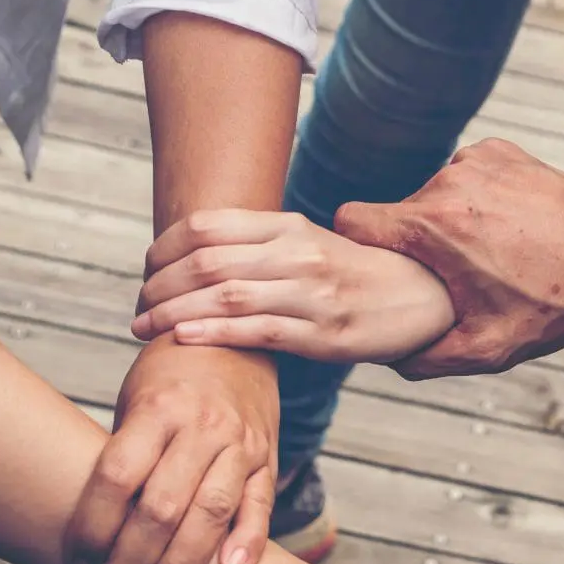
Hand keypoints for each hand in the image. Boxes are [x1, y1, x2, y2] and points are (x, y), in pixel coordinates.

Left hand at [65, 339, 276, 563]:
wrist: (235, 342)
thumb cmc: (173, 376)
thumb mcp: (137, 399)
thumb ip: (128, 455)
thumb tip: (97, 527)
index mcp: (159, 409)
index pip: (117, 479)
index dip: (92, 528)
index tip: (77, 561)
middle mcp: (203, 427)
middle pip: (161, 507)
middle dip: (130, 560)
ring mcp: (241, 443)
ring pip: (210, 515)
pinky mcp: (268, 457)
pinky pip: (260, 506)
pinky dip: (248, 543)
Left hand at [130, 209, 454, 363]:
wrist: (427, 299)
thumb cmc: (360, 276)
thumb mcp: (313, 244)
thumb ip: (263, 242)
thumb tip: (202, 249)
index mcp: (291, 226)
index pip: (207, 225)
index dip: (164, 246)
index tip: (146, 269)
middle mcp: (299, 254)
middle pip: (206, 261)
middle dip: (158, 285)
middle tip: (136, 305)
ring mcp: (312, 295)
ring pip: (223, 296)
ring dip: (171, 311)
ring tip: (143, 326)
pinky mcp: (324, 335)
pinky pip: (256, 331)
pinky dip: (211, 333)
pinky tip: (181, 338)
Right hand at [335, 139, 563, 378]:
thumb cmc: (553, 306)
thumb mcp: (488, 347)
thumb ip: (426, 357)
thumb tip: (389, 356)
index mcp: (434, 225)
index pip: (352, 221)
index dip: (358, 249)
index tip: (378, 270)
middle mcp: (449, 180)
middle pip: (396, 213)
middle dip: (414, 245)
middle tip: (454, 277)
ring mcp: (477, 159)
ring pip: (431, 194)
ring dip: (448, 223)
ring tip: (490, 255)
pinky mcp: (501, 150)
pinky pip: (465, 176)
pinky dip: (476, 200)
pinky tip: (509, 228)